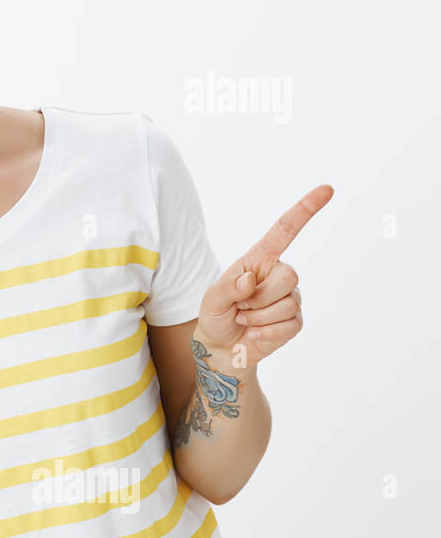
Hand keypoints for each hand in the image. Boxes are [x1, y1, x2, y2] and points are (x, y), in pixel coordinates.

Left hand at [195, 184, 333, 365]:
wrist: (221, 347)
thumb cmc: (216, 315)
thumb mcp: (211, 299)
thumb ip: (226, 287)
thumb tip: (249, 280)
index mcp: (259, 259)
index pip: (285, 231)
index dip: (305, 210)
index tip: (327, 190)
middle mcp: (278, 274)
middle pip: (289, 275)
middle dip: (260, 296)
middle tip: (240, 305)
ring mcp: (290, 297)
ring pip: (288, 302)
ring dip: (258, 316)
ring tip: (245, 318)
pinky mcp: (295, 321)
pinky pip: (289, 325)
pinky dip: (266, 332)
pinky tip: (254, 332)